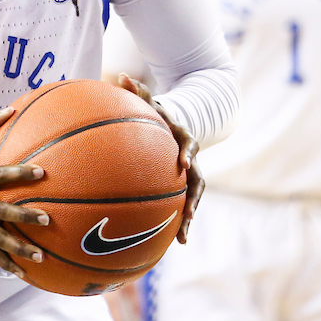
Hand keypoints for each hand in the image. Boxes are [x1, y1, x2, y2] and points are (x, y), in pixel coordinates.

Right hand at [0, 108, 48, 276]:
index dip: (19, 174)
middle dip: (23, 217)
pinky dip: (5, 264)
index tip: (42, 172)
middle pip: (0, 212)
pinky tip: (25, 274)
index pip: (0, 175)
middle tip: (47, 219)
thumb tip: (11, 109)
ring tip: (41, 257)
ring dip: (18, 249)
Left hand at [113, 73, 202, 242]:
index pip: (191, 146)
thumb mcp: (150, 100)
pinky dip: (177, 223)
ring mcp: (190, 176)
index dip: (188, 154)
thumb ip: (137, 89)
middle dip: (194, 199)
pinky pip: (181, 206)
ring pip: (193, 199)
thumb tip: (122, 76)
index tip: (183, 163)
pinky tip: (169, 243)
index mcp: (185, 139)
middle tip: (189, 213)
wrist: (176, 125)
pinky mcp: (182, 188)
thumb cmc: (158, 113)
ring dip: (188, 218)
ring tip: (181, 239)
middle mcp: (191, 160)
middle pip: (199, 182)